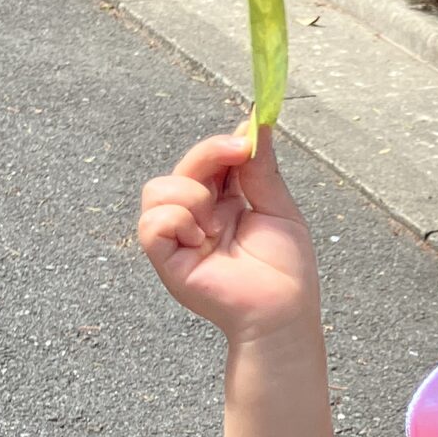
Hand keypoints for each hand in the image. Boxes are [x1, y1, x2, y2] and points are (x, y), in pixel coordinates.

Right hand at [138, 125, 318, 342]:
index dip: (220, 145)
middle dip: (209, 154)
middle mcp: (198, 217)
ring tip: (218, 223)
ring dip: (191, 194)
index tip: (245, 138)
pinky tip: (201, 238)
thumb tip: (257, 123)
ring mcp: (180, 238)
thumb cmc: (286, 271)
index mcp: (224, 204)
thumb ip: (262, 169)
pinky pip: (151, 224)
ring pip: (156, 191)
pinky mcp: (167, 261)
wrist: (283, 313)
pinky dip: (175, 221)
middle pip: (182, 168)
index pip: (209, 162)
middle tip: (238, 152)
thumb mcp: (279, 209)